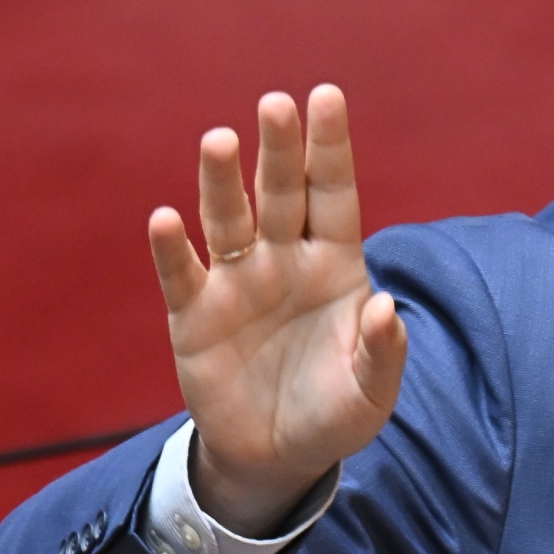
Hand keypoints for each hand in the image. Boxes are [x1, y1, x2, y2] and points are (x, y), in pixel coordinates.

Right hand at [148, 85, 406, 537]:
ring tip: (220, 141)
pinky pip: (183, 275)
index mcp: (335, 265)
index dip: (330, 148)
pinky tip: (166, 220)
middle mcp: (284, 261)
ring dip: (221, 183)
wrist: (278, 458)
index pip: (332, 194)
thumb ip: (382, 352)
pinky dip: (173, 249)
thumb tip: (387, 307)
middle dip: (279, 150)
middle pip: (280, 194)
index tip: (327, 95)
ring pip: (228, 221)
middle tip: (276, 104)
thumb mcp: (371, 393)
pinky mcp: (193, 316)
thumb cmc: (334, 413)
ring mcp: (237, 284)